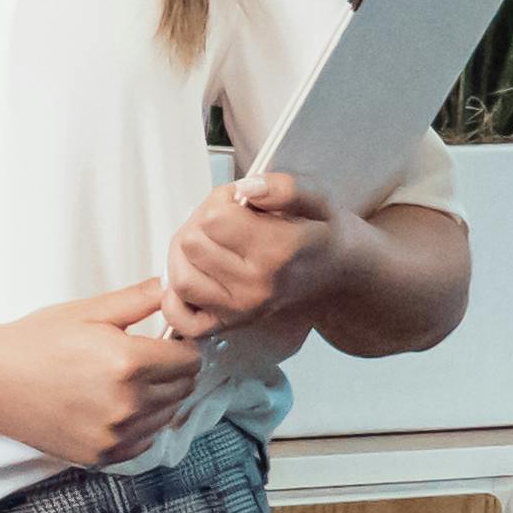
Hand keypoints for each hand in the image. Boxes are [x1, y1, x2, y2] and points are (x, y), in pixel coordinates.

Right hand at [0, 280, 210, 468]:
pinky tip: (118, 407)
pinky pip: (145, 441)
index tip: (168, 341)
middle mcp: (127, 403)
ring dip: (159, 399)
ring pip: (167, 416)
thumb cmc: (35, 341)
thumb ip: (136, 299)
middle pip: (183, 389)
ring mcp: (115, 434)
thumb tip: (171, 288)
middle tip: (148, 359)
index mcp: (129, 362)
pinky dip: (141, 425)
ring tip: (129, 383)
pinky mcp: (102, 455)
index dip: (182, 346)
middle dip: (174, 371)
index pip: (190, 359)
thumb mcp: (87, 311)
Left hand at [164, 175, 374, 371]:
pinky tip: (194, 275)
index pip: (213, 217)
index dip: (222, 200)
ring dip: (185, 255)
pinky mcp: (228, 325)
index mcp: (277, 250)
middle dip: (202, 224)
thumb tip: (246, 188)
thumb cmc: (322, 232)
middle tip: (227, 223)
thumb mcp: (316, 197)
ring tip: (211, 244)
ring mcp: (240, 310)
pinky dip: (174, 298)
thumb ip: (284, 187)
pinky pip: (179, 316)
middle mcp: (256, 285)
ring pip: (179, 277)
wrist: (338, 273)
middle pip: (190, 242)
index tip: (241, 203)